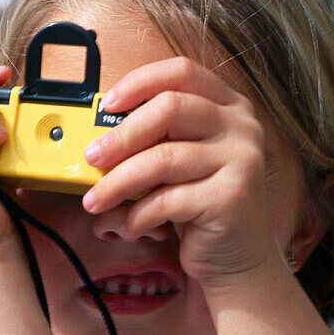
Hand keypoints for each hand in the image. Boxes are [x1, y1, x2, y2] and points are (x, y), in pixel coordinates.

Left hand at [81, 57, 288, 290]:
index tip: (106, 103)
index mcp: (229, 107)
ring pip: (162, 159)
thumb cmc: (202, 210)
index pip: (182, 72)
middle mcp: (241, 127)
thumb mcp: (181, 164)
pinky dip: (138, 216)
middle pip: (169, 109)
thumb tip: (98, 136)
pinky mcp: (232, 198)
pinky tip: (130, 227)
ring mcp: (242, 161)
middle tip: (91, 157)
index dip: (139, 83)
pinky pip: (167, 200)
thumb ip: (156, 141)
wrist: (239, 262)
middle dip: (121, 135)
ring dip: (118, 182)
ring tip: (96, 200)